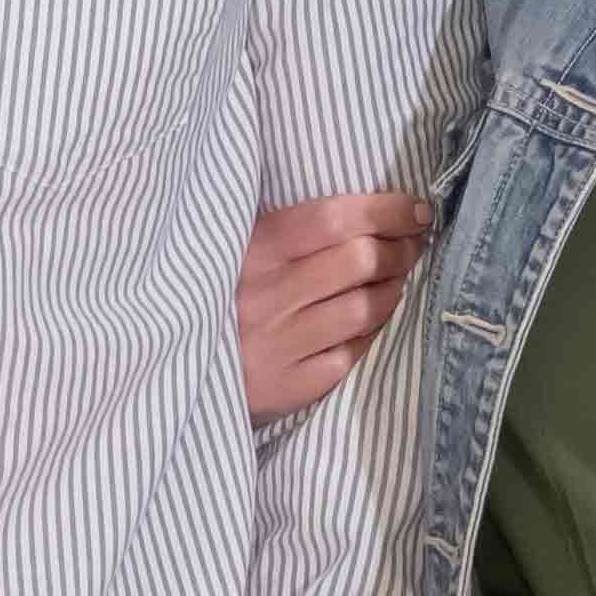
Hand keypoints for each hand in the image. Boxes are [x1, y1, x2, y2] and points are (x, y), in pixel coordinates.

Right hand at [238, 189, 430, 421]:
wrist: (177, 365)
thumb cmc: (223, 296)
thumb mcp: (240, 249)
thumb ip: (292, 229)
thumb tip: (376, 211)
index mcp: (253, 248)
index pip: (335, 218)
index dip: (388, 211)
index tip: (418, 210)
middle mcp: (266, 295)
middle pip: (361, 260)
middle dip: (401, 250)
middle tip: (411, 246)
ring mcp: (279, 344)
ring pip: (366, 308)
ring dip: (393, 289)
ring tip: (393, 280)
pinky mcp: (290, 385)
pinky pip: (352, 353)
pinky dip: (370, 333)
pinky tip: (368, 321)